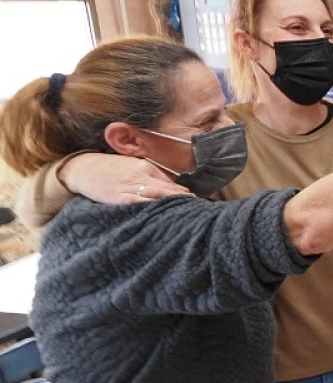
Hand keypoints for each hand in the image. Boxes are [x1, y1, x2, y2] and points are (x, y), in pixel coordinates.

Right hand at [59, 153, 192, 203]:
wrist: (83, 168)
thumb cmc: (111, 169)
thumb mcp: (133, 167)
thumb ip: (152, 176)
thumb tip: (175, 189)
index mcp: (147, 167)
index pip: (171, 183)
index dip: (184, 193)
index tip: (198, 201)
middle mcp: (141, 175)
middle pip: (168, 189)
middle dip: (183, 199)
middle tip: (199, 209)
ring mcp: (130, 186)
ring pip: (157, 196)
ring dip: (172, 203)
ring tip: (186, 213)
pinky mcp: (119, 196)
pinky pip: (138, 203)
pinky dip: (151, 208)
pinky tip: (160, 214)